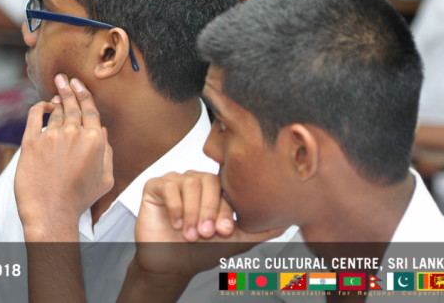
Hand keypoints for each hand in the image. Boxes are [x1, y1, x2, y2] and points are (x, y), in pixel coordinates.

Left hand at [16, 74, 113, 240]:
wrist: (51, 213)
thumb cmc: (79, 200)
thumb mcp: (105, 179)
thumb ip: (107, 152)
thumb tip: (101, 129)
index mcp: (94, 141)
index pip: (91, 111)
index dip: (85, 95)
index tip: (79, 85)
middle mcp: (74, 134)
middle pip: (73, 106)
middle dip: (69, 90)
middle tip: (65, 78)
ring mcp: (52, 136)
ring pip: (56, 111)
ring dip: (57, 99)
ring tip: (57, 90)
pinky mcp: (32, 142)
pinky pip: (35, 116)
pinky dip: (39, 106)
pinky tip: (43, 105)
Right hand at [133, 171, 283, 277]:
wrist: (171, 263)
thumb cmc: (202, 250)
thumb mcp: (234, 241)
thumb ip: (259, 231)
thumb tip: (287, 222)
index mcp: (215, 189)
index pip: (225, 188)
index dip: (225, 209)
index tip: (224, 232)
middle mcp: (196, 180)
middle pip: (208, 181)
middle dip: (209, 210)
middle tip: (206, 234)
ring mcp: (175, 181)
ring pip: (189, 183)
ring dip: (191, 212)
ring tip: (190, 234)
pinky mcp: (156, 186)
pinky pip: (168, 185)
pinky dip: (175, 206)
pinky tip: (176, 224)